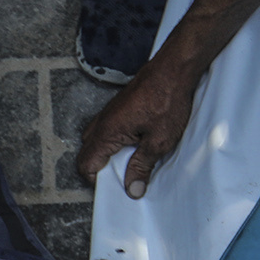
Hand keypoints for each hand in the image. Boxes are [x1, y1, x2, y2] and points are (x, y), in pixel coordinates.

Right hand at [75, 55, 205, 199]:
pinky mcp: (117, 109)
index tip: (116, 188)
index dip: (98, 181)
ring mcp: (108, 114)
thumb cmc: (167, 101)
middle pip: (88, 154)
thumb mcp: (159, 142)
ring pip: (96, 142)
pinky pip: (106, 131)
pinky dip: (114, 143)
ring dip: (108, 155)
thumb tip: (132, 189)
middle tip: (124, 178)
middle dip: (102, 169)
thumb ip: (142, 166)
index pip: (85, 164)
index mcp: (107, 133)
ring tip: (131, 162)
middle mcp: (102, 123)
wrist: (173, 70)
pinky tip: (135, 145)